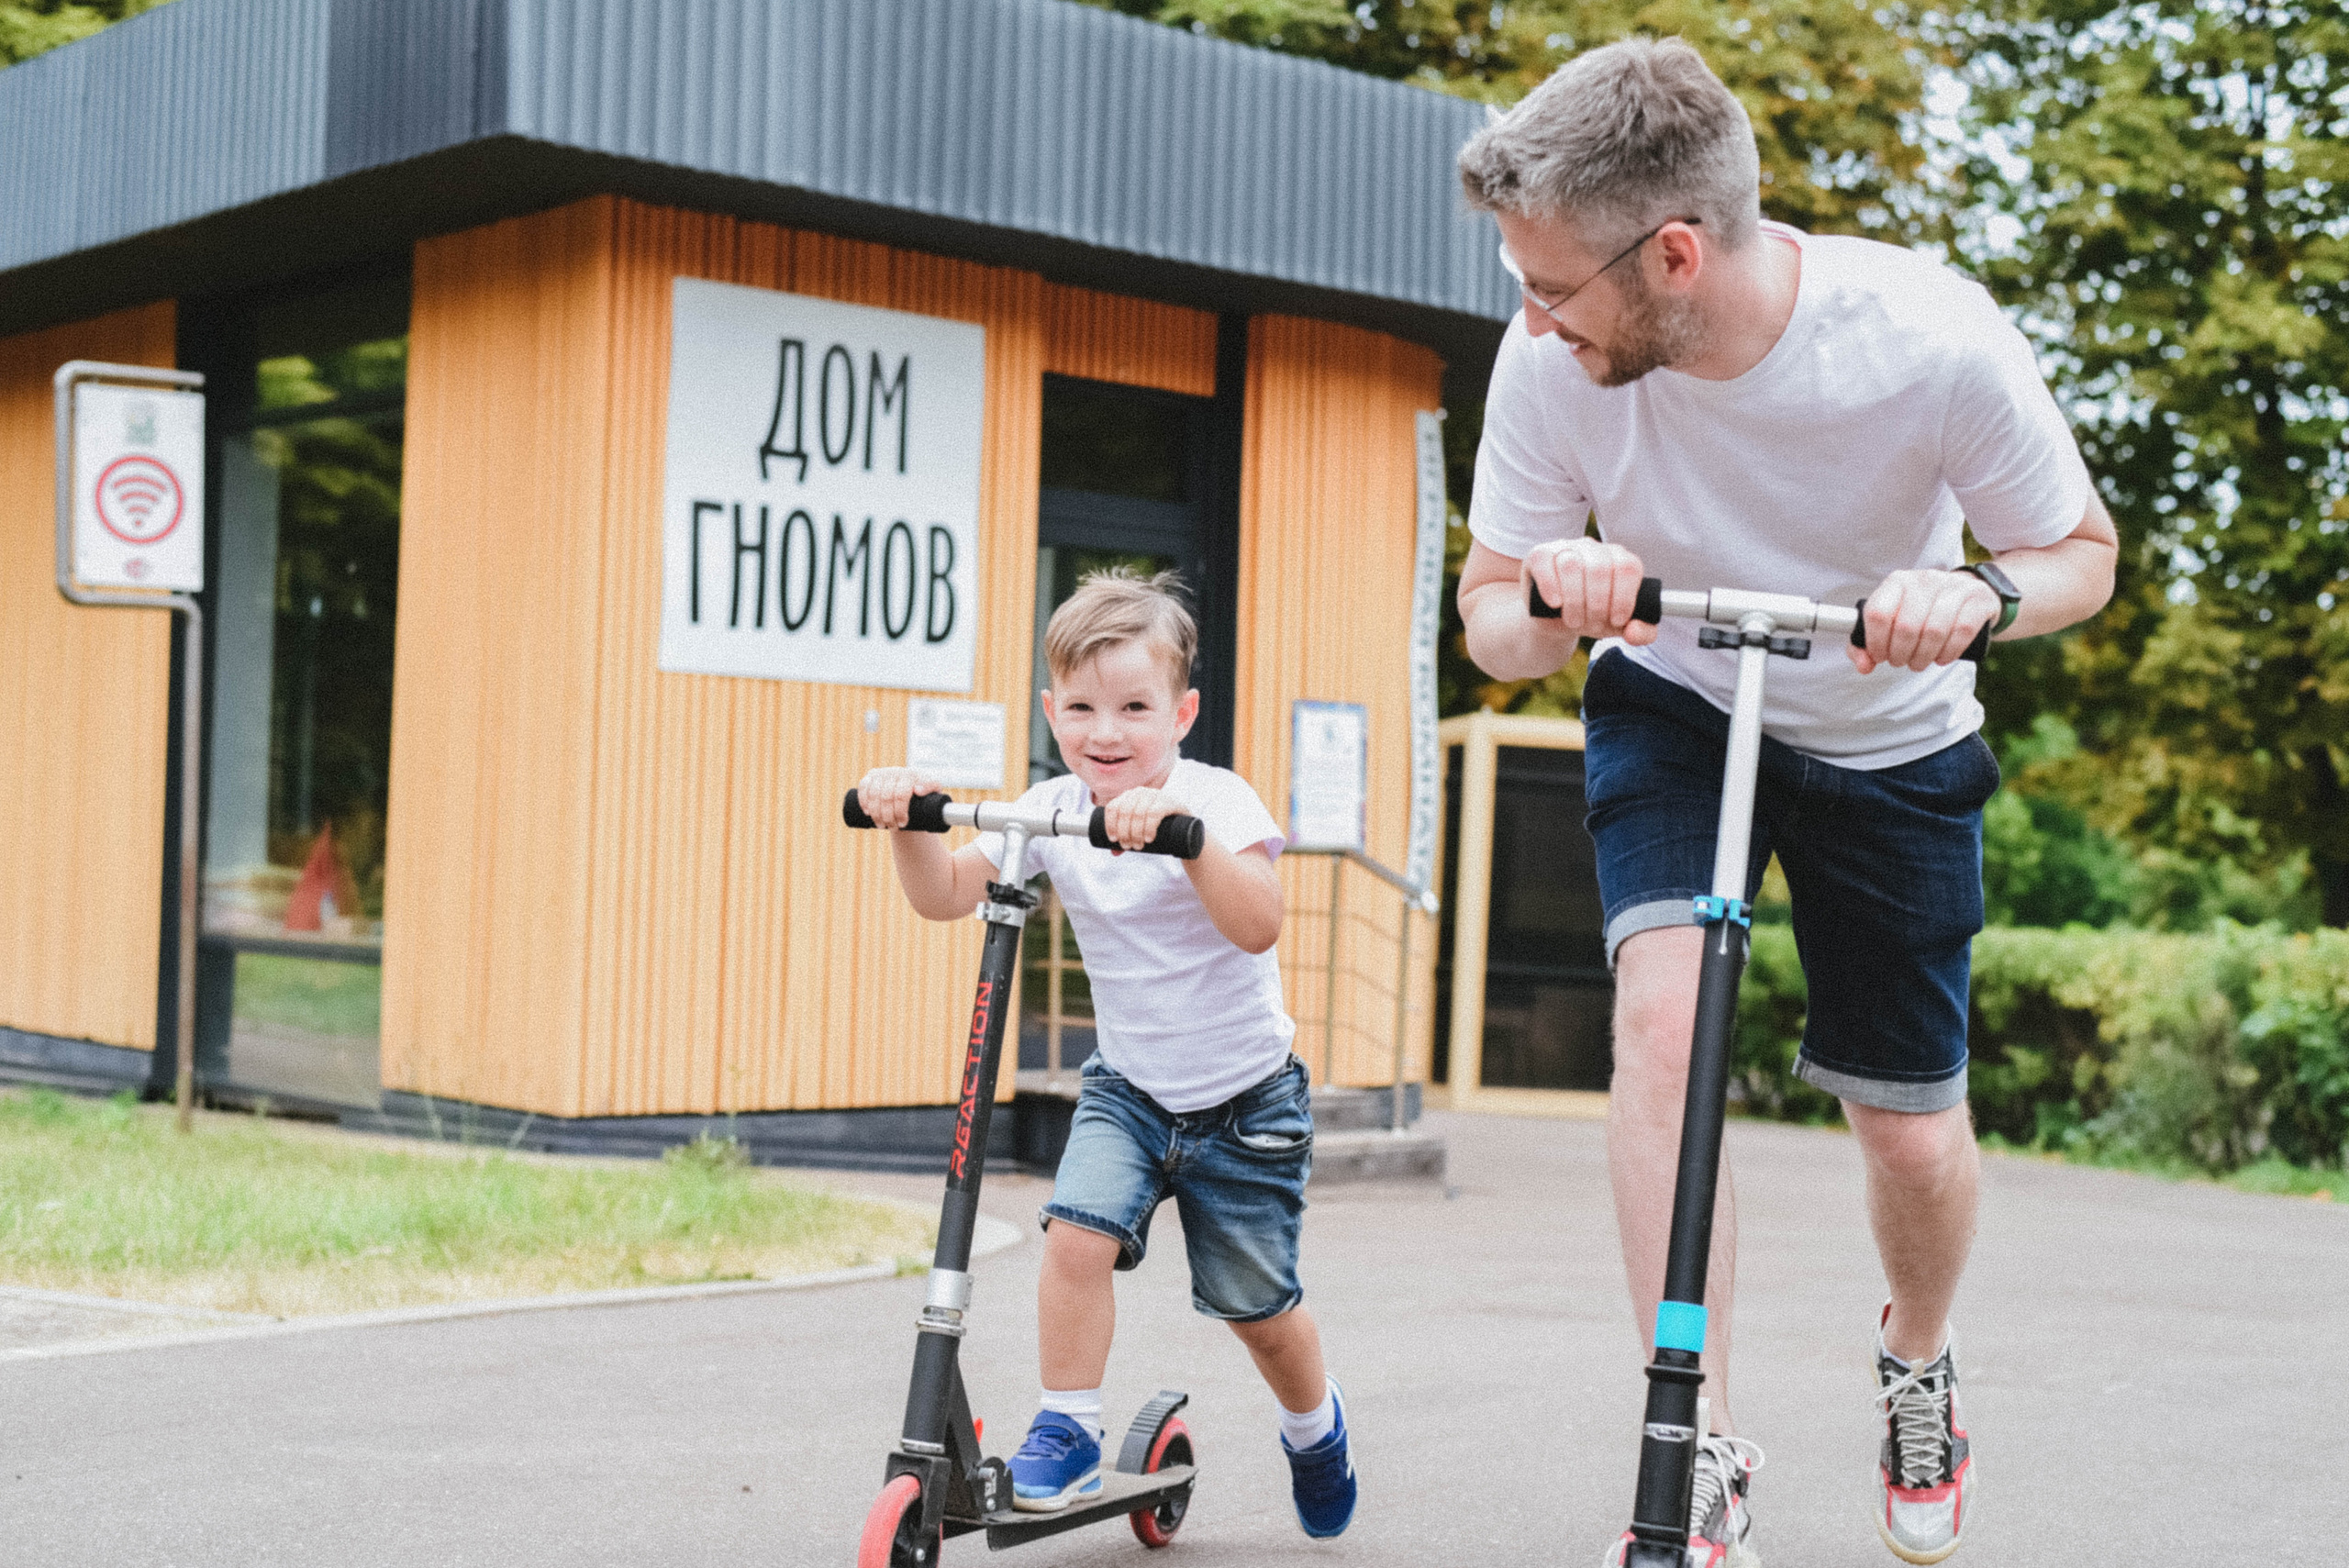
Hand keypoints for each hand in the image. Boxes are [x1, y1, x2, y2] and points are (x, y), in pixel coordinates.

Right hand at [855, 767, 942, 829]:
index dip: (900, 811)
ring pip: (874, 794)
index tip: (903, 824)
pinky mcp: (871, 776)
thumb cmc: (925, 797)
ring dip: (876, 813)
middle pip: (886, 796)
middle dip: (888, 816)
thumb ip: (932, 790)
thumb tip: (917, 790)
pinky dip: (863, 800)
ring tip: (882, 825)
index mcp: (912, 775)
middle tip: (893, 828)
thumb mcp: (934, 795)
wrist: (911, 793)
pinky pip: (863, 787)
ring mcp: (883, 773)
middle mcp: (896, 771)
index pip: (902, 794)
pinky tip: (867, 812)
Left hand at [1097, 785, 1184, 852]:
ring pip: (1138, 813)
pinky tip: (1149, 838)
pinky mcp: (1169, 802)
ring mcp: (1155, 795)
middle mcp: (1140, 792)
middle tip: (1129, 847)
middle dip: (1124, 832)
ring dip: (1136, 833)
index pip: (1113, 807)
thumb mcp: (1140, 832)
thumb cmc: (1157, 829)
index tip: (1113, 840)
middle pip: (1125, 812)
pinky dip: (1149, 827)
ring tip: (1139, 847)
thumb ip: (1127, 840)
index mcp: (1128, 797)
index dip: (1110, 824)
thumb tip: (1113, 852)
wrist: (1185, 828)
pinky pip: (1154, 812)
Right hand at [1522, 539, 1658, 646]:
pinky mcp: (1540, 554)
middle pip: (1600, 568)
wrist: (1554, 622)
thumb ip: (1641, 633)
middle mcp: (1594, 548)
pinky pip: (1545, 562)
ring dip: (1574, 601)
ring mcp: (1566, 548)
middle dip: (1597, 605)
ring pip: (1572, 565)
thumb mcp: (1618, 628)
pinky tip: (1555, 604)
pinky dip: (1551, 587)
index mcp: (1619, 559)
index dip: (1624, 597)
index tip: (1616, 620)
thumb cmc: (1590, 618)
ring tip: (1574, 621)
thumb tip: (1633, 631)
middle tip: (1591, 625)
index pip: (1628, 567)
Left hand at [1851, 569, 2000, 672]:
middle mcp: (1925, 580)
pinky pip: (1962, 632)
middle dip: (1900, 654)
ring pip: (1934, 631)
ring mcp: (1954, 587)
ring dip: (1923, 657)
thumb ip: (1868, 643)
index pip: (1878, 613)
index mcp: (1898, 581)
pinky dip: (1948, 652)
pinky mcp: (1979, 599)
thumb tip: (1864, 665)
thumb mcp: (1894, 619)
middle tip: (1902, 662)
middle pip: (1906, 627)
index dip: (1875, 642)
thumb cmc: (1924, 611)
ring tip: (1919, 662)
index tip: (1880, 656)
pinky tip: (1941, 658)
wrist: (1971, 594)